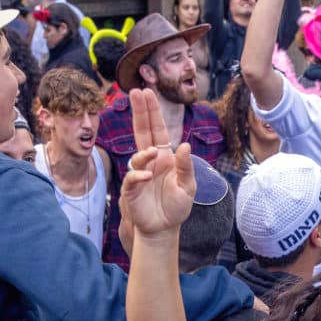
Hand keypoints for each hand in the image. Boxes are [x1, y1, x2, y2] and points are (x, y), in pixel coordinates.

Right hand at [118, 88, 196, 237]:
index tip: (147, 92)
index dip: (152, 112)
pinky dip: (138, 174)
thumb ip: (186, 167)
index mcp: (165, 157)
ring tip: (152, 154)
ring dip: (143, 152)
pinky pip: (132, 177)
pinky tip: (147, 176)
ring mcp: (140, 173)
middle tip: (135, 92)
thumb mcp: (188, 187)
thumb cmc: (176, 207)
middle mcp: (151, 161)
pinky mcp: (132, 189)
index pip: (157, 130)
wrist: (163, 229)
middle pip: (142, 132)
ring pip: (137, 155)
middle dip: (139, 112)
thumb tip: (184, 145)